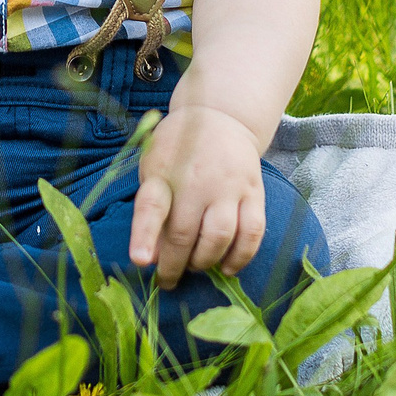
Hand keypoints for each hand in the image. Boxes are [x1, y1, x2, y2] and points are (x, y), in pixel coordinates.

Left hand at [127, 103, 267, 288]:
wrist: (220, 117)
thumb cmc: (178, 151)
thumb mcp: (153, 170)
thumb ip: (150, 212)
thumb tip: (150, 259)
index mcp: (163, 172)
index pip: (151, 207)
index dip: (144, 236)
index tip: (141, 262)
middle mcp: (196, 180)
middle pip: (185, 233)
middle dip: (174, 266)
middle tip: (168, 279)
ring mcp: (229, 186)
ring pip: (219, 237)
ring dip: (205, 262)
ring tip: (195, 266)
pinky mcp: (254, 192)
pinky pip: (252, 233)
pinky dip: (241, 257)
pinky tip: (228, 267)